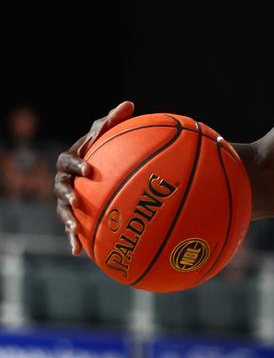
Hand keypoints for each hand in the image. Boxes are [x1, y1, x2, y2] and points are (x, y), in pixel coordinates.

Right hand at [53, 101, 134, 254]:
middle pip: (60, 187)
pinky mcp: (73, 216)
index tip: (88, 168)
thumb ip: (114, 122)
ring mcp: (67, 200)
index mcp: (72, 161)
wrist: (95, 172)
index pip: (68, 160)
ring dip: (67, 219)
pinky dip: (73, 240)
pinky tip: (78, 253)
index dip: (76, 164)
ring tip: (74, 228)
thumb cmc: (103, 149)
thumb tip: (129, 104)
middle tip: (76, 199)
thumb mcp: (108, 135)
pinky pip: (72, 229)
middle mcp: (65, 181)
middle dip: (67, 194)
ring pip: (63, 210)